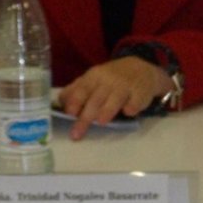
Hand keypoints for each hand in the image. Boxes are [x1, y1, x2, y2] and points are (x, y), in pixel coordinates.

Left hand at [57, 57, 171, 140]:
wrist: (142, 69)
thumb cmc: (112, 78)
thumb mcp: (93, 78)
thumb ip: (76, 89)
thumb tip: (60, 102)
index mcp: (94, 76)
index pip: (82, 89)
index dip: (75, 101)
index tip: (70, 113)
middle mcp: (109, 80)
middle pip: (96, 99)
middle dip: (86, 117)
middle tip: (77, 134)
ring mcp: (126, 85)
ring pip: (115, 99)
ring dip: (108, 110)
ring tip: (101, 122)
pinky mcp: (141, 93)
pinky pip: (135, 101)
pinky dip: (131, 107)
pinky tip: (128, 112)